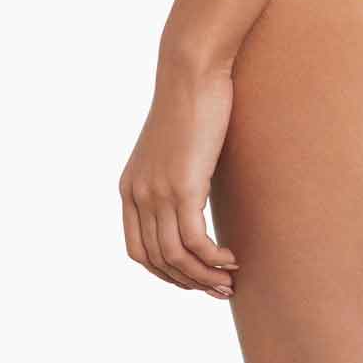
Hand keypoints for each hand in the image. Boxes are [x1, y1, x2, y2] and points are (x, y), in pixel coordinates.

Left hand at [118, 61, 239, 297]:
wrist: (191, 71)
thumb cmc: (190, 102)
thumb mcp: (172, 147)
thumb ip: (173, 175)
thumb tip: (194, 195)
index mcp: (130, 188)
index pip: (138, 251)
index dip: (165, 273)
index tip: (193, 279)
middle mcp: (138, 195)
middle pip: (157, 261)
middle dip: (189, 283)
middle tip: (219, 291)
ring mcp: (158, 193)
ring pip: (177, 258)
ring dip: (204, 278)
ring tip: (229, 283)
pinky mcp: (183, 187)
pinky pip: (195, 242)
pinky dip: (213, 259)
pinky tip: (232, 259)